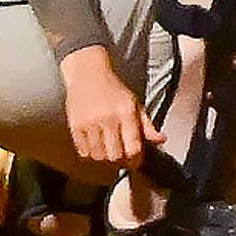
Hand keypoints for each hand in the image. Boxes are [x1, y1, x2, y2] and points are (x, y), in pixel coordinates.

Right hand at [61, 47, 149, 168]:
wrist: (88, 73)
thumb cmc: (113, 89)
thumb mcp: (135, 103)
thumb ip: (147, 125)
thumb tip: (161, 140)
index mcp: (126, 112)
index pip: (133, 147)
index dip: (136, 160)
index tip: (136, 161)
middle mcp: (108, 118)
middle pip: (115, 156)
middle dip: (120, 161)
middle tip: (122, 157)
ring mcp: (90, 123)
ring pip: (98, 156)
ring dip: (104, 158)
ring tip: (108, 150)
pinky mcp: (75, 126)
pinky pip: (83, 151)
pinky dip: (90, 154)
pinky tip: (95, 146)